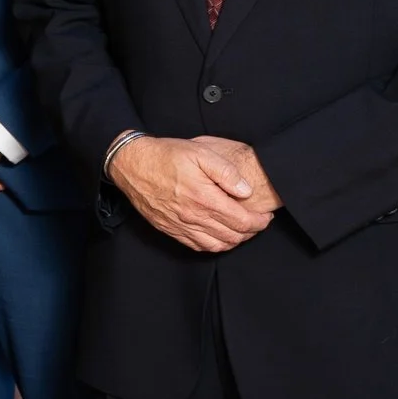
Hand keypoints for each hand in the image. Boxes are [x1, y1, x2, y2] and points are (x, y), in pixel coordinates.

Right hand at [108, 135, 274, 252]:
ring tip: (241, 229)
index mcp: (205, 199)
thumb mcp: (200, 152)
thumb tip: (246, 190)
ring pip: (217, 245)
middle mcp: (194, 217)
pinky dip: (214, 245)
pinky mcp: (171, 229)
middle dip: (251, 231)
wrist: (132, 165)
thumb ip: (227, 171)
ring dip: (235, 240)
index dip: (260, 221)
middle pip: (233, 236)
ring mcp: (181, 226)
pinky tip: (218, 235)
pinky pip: (198, 246)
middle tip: (257, 221)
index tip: (265, 215)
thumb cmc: (166, 156)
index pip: (243, 222)